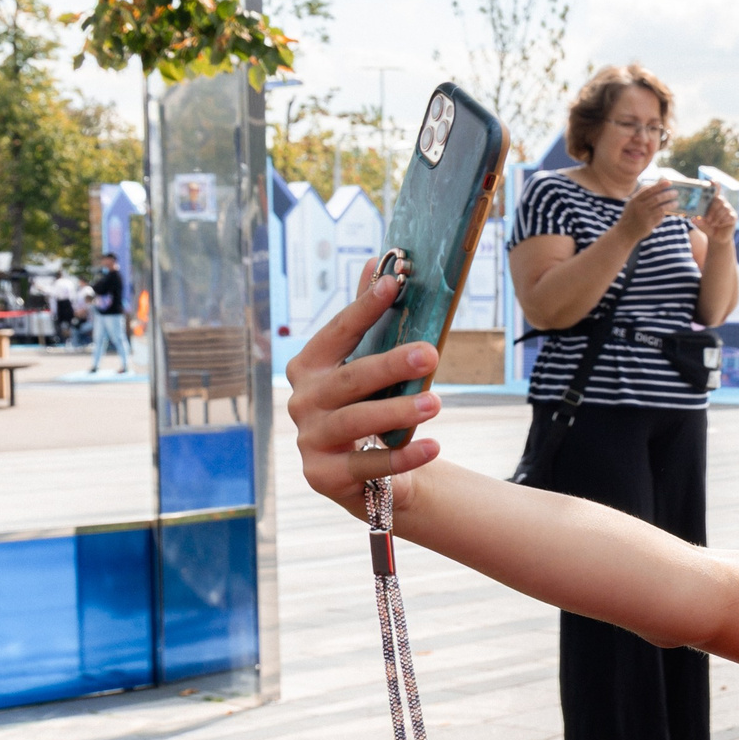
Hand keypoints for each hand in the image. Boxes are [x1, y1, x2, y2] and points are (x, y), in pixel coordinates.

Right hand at [283, 273, 444, 520]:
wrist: (366, 476)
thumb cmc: (367, 409)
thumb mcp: (365, 367)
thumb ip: (366, 320)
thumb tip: (379, 262)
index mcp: (310, 367)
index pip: (338, 332)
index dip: (364, 307)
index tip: (394, 283)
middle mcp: (303, 401)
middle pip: (350, 379)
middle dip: (391, 364)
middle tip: (431, 353)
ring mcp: (310, 440)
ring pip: (357, 421)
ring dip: (398, 411)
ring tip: (435, 401)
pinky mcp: (324, 475)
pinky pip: (368, 464)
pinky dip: (403, 456)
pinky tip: (433, 446)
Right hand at [622, 180, 680, 236]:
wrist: (624, 232)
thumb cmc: (631, 215)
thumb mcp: (633, 203)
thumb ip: (642, 195)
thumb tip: (657, 186)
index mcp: (635, 200)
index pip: (649, 190)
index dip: (660, 185)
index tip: (669, 182)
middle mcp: (639, 207)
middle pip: (657, 198)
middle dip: (668, 195)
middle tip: (676, 193)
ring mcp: (644, 216)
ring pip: (661, 208)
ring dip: (670, 204)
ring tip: (676, 203)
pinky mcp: (648, 224)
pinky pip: (660, 217)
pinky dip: (665, 213)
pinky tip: (669, 211)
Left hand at [699, 188, 737, 242]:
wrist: (716, 238)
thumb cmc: (708, 228)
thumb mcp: (700, 224)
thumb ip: (697, 220)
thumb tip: (695, 219)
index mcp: (713, 202)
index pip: (715, 190)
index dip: (714, 184)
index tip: (712, 181)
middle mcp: (722, 203)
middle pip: (719, 200)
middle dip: (712, 210)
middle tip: (708, 219)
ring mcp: (729, 209)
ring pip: (724, 209)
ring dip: (717, 218)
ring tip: (713, 224)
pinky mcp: (733, 217)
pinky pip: (729, 216)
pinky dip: (723, 221)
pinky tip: (720, 225)